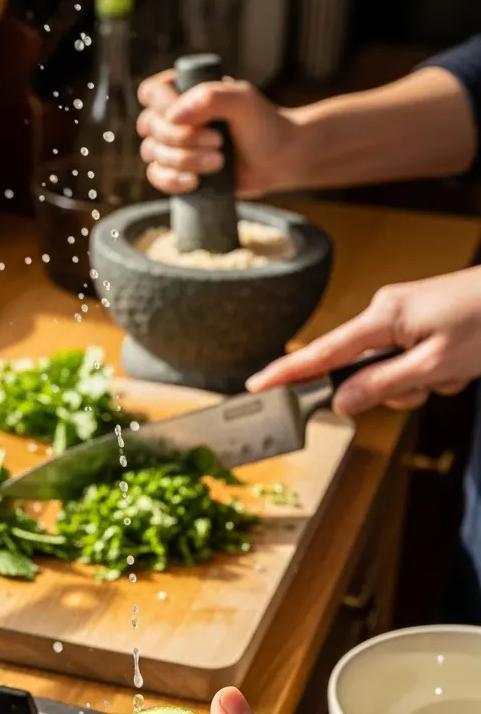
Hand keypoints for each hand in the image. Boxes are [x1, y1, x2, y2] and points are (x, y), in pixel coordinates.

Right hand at [137, 70, 303, 197]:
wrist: (276, 158)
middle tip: (218, 141)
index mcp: (182, 91)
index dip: (164, 106)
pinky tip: (195, 181)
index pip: (150, 93)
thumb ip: (212, 96)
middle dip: (181, 138)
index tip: (195, 117)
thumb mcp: (243, 100)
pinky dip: (172, 180)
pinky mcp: (175, 172)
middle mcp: (171, 117)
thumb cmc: (261, 123)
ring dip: (184, 160)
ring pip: (152, 153)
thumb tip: (173, 115)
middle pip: (149, 126)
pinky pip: (155, 176)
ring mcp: (171, 146)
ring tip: (218, 161)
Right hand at [247, 266, 480, 414]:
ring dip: (417, 383)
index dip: (287, 372)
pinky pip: (407, 359)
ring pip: (387, 370)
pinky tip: (456, 364)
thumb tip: (342, 401)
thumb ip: (383, 385)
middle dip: (390, 388)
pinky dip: (430, 372)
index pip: (322, 352)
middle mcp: (386, 311)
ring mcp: (403, 315)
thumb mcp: (436, 365)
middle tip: (425, 385)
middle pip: (359, 368)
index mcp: (383, 316)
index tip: (257, 386)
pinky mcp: (419, 321)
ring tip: (450, 372)